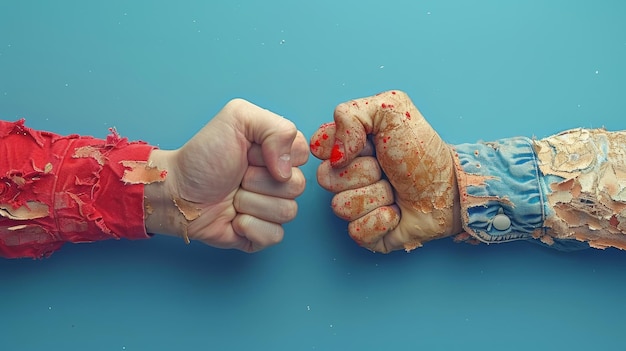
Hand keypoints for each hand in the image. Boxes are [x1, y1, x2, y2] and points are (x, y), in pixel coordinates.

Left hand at [145, 99, 307, 251]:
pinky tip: (233, 218)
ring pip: (287, 212)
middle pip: (297, 186)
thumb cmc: (203, 156)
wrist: (176, 191)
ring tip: (232, 197)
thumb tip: (287, 168)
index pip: (303, 154)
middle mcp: (280, 180)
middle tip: (237, 176)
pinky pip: (275, 235)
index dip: (275, 155)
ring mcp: (272, 209)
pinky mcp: (262, 234)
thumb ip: (275, 127)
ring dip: (252, 203)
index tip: (249, 154)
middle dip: (259, 181)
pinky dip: (250, 227)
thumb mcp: (238, 118)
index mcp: (279, 152)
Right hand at [311, 90, 461, 252]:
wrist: (451, 188)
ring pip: (341, 206)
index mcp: (346, 146)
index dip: (344, 147)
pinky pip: (356, 231)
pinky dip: (382, 221)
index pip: (318, 147)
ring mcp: (353, 206)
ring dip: (377, 197)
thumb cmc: (423, 152)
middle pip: (327, 178)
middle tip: (388, 170)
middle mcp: (345, 176)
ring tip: (396, 191)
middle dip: (365, 173)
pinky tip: (397, 213)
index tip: (371, 145)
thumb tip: (333, 154)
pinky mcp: (364, 233)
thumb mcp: (393, 110)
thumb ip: (350, 114)